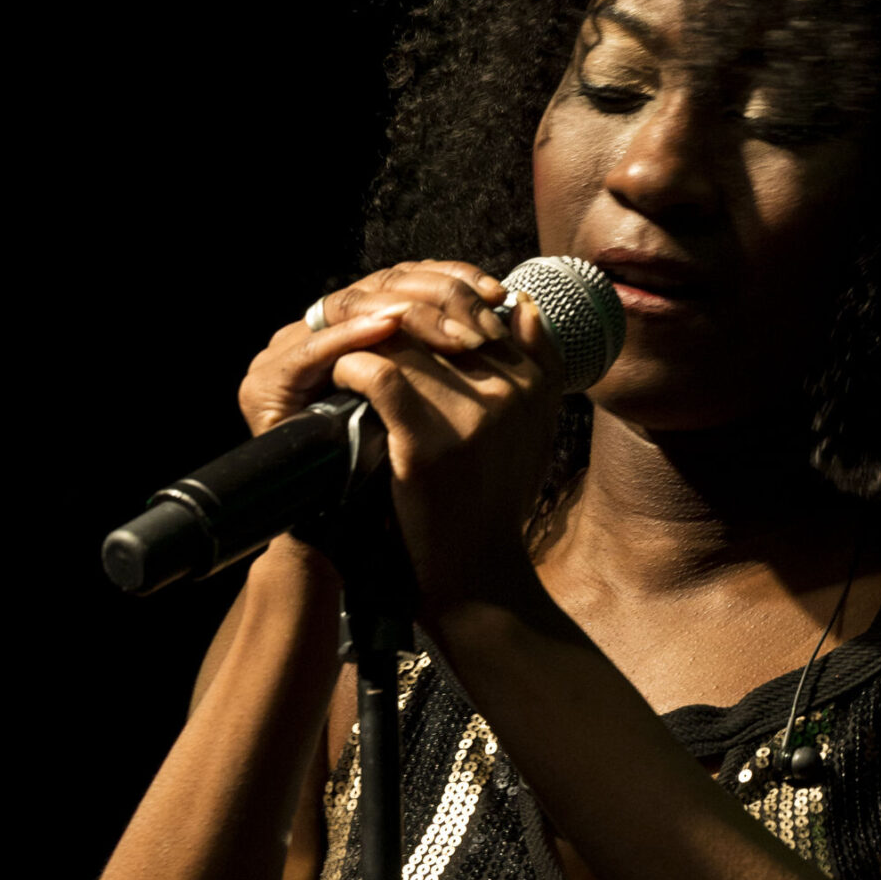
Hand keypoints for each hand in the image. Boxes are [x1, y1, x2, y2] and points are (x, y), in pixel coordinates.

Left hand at [295, 259, 564, 619]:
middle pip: (438, 316)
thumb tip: (520, 304)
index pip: (475, 308)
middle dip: (393, 315)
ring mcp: (470, 416)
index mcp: (533, 383)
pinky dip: (352, 368)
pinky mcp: (427, 444)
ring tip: (346, 352)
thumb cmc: (496, 501)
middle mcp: (508, 392)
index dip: (431, 306)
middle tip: (360, 328)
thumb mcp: (533, 428)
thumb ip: (538, 366)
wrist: (477, 574)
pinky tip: (342, 379)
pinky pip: (380, 375)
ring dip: (364, 338)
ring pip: (404, 338)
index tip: (399, 321)